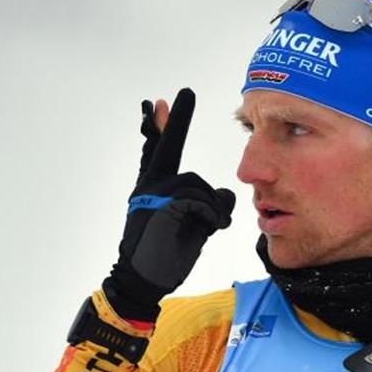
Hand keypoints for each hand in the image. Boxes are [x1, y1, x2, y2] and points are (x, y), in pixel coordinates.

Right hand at [103, 88, 235, 320]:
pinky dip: (212, 215)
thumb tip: (226, 191)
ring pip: (198, 185)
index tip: (157, 103)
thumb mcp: (193, 223)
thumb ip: (204, 203)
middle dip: (177, 121)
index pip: (158, 151)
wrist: (146, 279)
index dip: (161, 127)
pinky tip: (209, 228)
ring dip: (213, 208)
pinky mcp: (163, 206)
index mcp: (153, 187)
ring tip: (211, 227)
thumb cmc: (169, 253)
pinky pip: (201, 201)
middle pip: (170, 149)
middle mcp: (149, 185)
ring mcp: (154, 194)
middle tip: (185, 92)